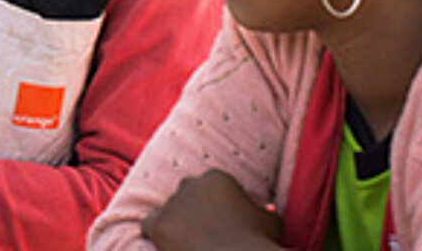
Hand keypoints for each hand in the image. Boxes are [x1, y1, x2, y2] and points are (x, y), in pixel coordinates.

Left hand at [141, 170, 282, 250]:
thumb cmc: (258, 241)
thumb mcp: (272, 222)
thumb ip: (266, 211)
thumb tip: (266, 208)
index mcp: (216, 177)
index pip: (211, 188)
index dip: (216, 206)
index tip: (223, 222)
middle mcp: (190, 184)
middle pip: (188, 196)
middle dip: (195, 211)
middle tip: (205, 233)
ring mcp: (172, 203)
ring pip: (170, 210)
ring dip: (177, 223)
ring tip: (188, 243)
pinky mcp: (158, 224)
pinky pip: (149, 225)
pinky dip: (157, 234)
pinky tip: (167, 245)